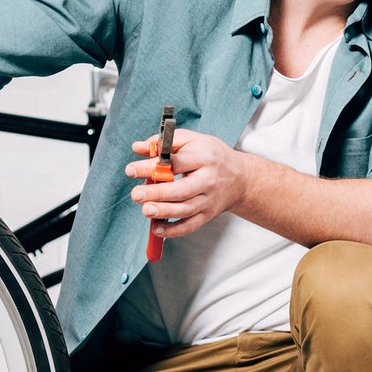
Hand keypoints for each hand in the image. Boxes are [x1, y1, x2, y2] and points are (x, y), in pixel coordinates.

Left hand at [125, 128, 246, 240]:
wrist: (240, 179)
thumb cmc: (211, 156)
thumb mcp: (192, 141)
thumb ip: (164, 142)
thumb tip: (138, 148)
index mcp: (204, 157)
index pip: (176, 163)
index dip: (152, 166)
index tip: (131, 170)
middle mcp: (208, 180)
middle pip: (181, 190)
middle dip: (157, 194)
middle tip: (136, 194)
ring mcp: (208, 201)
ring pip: (185, 210)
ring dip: (164, 212)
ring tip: (145, 210)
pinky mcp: (207, 215)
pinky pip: (189, 226)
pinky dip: (173, 231)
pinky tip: (156, 228)